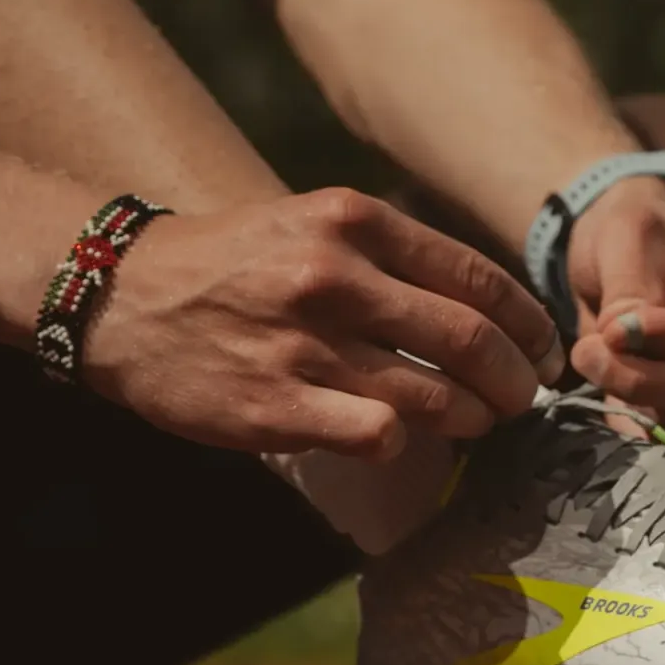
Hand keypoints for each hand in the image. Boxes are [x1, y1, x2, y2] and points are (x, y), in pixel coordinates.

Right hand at [86, 187, 563, 459]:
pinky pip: (379, 435)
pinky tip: (401, 437)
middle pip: (473, 340)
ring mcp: (305, 345)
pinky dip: (405, 442)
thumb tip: (491, 308)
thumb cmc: (234, 264)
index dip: (529, 323)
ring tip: (478, 421)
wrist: (120, 295)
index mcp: (354, 222)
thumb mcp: (314, 227)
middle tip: (526, 397)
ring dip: (474, 417)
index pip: (479, 278)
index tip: (544, 348)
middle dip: (517, 380)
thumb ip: (395, 258)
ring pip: (436, 395)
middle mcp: (334, 277)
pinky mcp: (276, 406)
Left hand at [566, 179, 664, 458]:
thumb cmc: (639, 235)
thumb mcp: (627, 237)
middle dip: (646, 378)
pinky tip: (621, 395)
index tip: (612, 331)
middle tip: (585, 353)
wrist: (632, 260)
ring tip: (599, 366)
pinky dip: (655, 430)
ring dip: (647, 405)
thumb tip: (623, 344)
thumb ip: (630, 289)